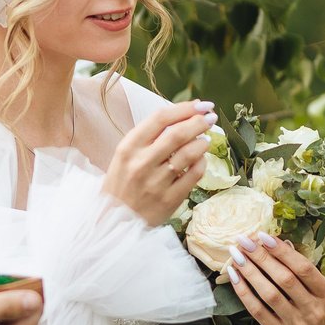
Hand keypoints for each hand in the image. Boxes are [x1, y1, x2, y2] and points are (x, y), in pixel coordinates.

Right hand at [103, 100, 218, 225]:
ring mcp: (155, 182)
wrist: (114, 220)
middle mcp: (141, 163)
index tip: (201, 104)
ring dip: (203, 142)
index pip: (160, 118)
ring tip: (205, 139)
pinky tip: (201, 159)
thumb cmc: (123, 182)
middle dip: (199, 121)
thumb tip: (185, 116)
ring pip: (189, 153)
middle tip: (210, 118)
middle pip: (177, 133)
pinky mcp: (169, 199)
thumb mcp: (126, 156)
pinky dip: (202, 163)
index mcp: (128, 148)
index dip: (185, 108)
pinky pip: (194, 174)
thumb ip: (149, 137)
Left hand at [226, 233, 324, 324]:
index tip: (264, 236)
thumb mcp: (322, 294)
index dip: (282, 252)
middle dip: (262, 257)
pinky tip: (235, 277)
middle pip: (284, 279)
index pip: (304, 268)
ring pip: (269, 294)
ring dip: (250, 272)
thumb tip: (282, 244)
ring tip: (237, 256)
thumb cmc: (319, 316)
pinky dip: (244, 292)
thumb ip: (305, 273)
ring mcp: (296, 324)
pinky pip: (258, 310)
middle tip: (245, 241)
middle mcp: (314, 310)